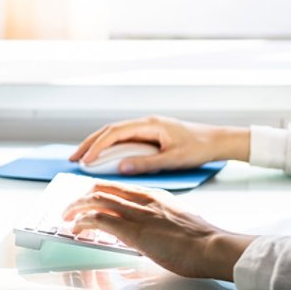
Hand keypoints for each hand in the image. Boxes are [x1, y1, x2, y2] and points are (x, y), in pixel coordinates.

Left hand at [63, 182, 253, 279]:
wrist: (211, 246)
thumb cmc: (200, 240)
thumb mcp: (176, 222)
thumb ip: (158, 223)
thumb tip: (146, 237)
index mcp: (153, 195)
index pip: (117, 187)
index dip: (98, 193)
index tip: (88, 201)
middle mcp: (142, 198)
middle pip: (102, 189)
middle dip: (81, 198)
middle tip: (70, 209)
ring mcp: (137, 212)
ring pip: (96, 200)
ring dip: (76, 208)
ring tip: (67, 218)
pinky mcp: (133, 230)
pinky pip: (99, 219)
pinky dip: (83, 222)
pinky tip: (77, 228)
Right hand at [69, 116, 249, 174]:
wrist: (217, 140)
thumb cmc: (199, 148)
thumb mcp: (172, 159)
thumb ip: (145, 163)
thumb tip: (120, 167)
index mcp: (150, 125)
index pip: (115, 133)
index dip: (97, 146)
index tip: (85, 160)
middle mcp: (146, 122)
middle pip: (110, 130)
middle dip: (89, 143)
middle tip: (73, 158)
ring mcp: (147, 126)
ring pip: (115, 132)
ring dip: (97, 143)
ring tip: (82, 157)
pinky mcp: (151, 132)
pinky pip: (124, 136)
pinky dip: (110, 145)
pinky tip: (104, 155)